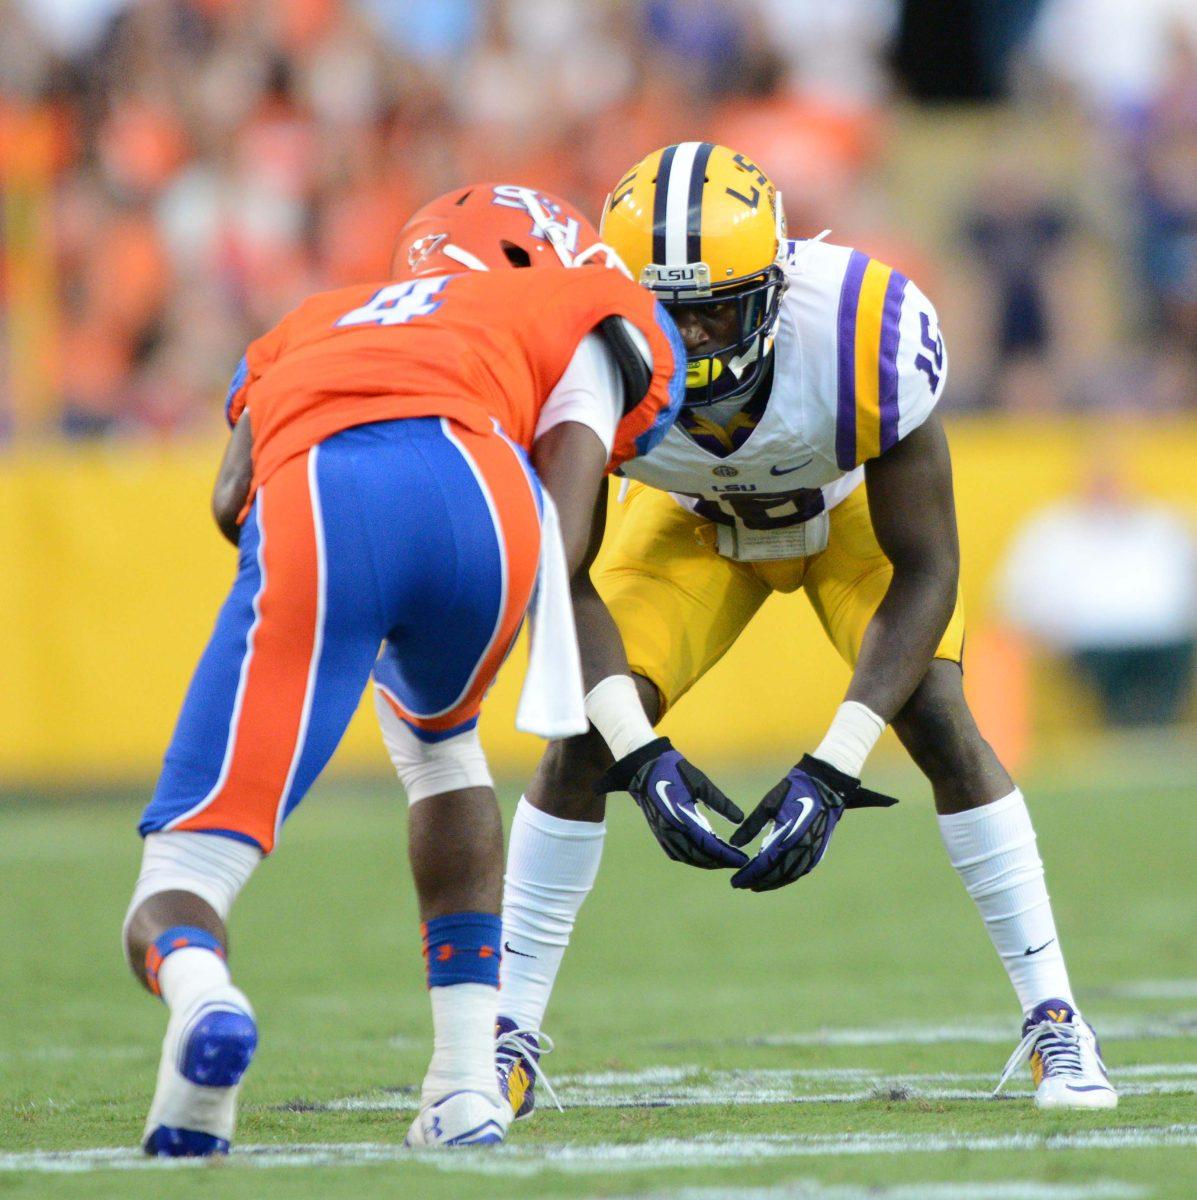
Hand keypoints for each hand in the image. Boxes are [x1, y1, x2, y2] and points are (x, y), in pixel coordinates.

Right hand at [595, 737, 747, 868]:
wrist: (644, 768)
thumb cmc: (675, 772)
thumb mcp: (700, 782)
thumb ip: (720, 802)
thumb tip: (739, 818)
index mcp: (682, 817)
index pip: (708, 844)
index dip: (725, 854)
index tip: (741, 859)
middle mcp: (670, 830)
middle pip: (697, 855)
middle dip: (718, 862)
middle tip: (737, 862)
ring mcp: (662, 833)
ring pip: (686, 857)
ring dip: (705, 862)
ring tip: (723, 861)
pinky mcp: (658, 832)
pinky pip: (675, 853)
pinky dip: (690, 859)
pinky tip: (701, 857)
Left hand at [729, 754, 897, 891]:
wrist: (826, 784)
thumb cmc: (793, 790)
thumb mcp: (768, 805)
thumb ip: (751, 826)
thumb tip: (734, 843)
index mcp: (788, 837)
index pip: (764, 864)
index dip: (749, 874)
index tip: (734, 881)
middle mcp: (802, 849)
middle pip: (776, 873)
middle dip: (758, 881)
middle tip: (741, 885)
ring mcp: (813, 852)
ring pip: (790, 875)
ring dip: (772, 882)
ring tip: (756, 885)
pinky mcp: (819, 851)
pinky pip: (801, 870)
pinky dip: (787, 877)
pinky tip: (776, 877)